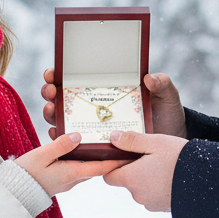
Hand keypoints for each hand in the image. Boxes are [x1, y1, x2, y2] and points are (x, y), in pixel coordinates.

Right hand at [15, 133, 128, 195]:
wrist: (13, 193)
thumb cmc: (26, 174)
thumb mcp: (42, 155)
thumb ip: (61, 145)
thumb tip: (79, 136)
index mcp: (72, 173)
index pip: (101, 168)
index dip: (116, 161)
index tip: (129, 154)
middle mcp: (73, 179)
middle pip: (97, 167)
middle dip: (108, 158)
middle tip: (119, 146)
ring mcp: (67, 181)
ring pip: (87, 168)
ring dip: (95, 158)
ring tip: (102, 145)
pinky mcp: (60, 180)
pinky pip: (77, 169)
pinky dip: (83, 160)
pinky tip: (79, 150)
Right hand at [41, 68, 186, 139]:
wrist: (169, 141)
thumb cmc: (165, 114)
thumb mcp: (166, 96)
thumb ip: (162, 84)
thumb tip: (149, 78)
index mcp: (105, 90)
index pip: (76, 79)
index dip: (59, 74)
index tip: (54, 72)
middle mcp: (94, 107)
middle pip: (62, 97)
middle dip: (50, 91)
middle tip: (51, 90)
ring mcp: (92, 126)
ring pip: (62, 118)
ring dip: (50, 113)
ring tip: (51, 109)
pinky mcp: (94, 145)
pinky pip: (71, 143)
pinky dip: (60, 138)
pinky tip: (57, 134)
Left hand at [102, 130, 187, 211]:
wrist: (207, 182)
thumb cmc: (180, 159)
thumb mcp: (155, 142)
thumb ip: (132, 140)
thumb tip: (113, 138)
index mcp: (132, 178)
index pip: (109, 176)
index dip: (114, 165)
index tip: (125, 155)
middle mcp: (138, 194)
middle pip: (127, 181)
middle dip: (135, 169)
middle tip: (151, 155)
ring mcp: (151, 203)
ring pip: (142, 188)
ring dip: (148, 178)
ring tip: (165, 165)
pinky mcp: (163, 208)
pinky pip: (154, 195)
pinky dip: (159, 187)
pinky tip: (171, 176)